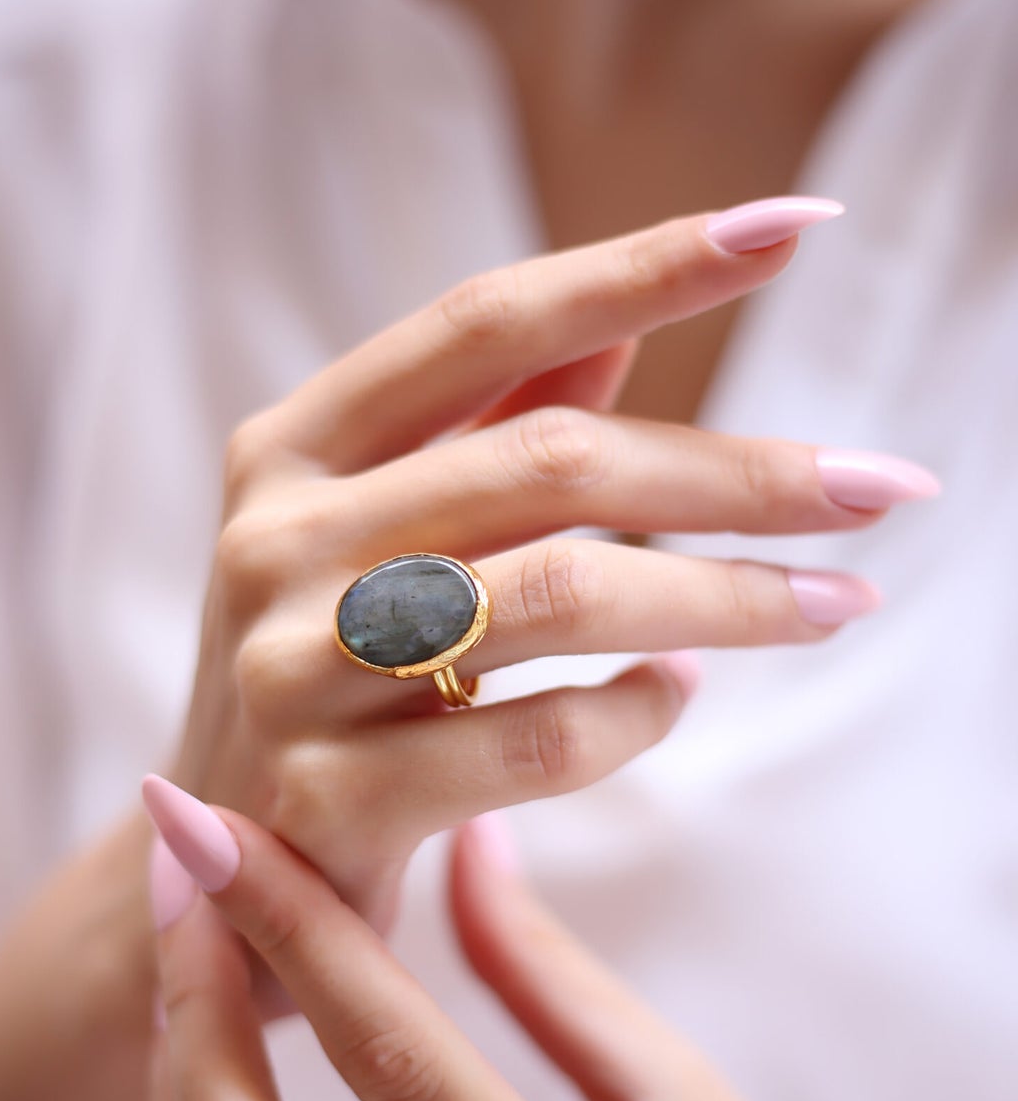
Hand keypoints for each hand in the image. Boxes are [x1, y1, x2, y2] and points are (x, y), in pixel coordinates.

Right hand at [172, 207, 897, 925]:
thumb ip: (490, 426)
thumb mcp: (376, 535)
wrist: (215, 877)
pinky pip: (532, 741)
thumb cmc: (326, 679)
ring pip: (558, 594)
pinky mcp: (324, 800)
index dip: (640, 266)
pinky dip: (636, 711)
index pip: (484, 322)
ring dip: (727, 596)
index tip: (794, 223)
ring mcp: (291, 669)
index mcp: (290, 448)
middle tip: (885, 487)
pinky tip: (676, 693)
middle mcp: (275, 539)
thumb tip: (632, 317)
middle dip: (738, 473)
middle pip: (550, 461)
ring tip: (839, 601)